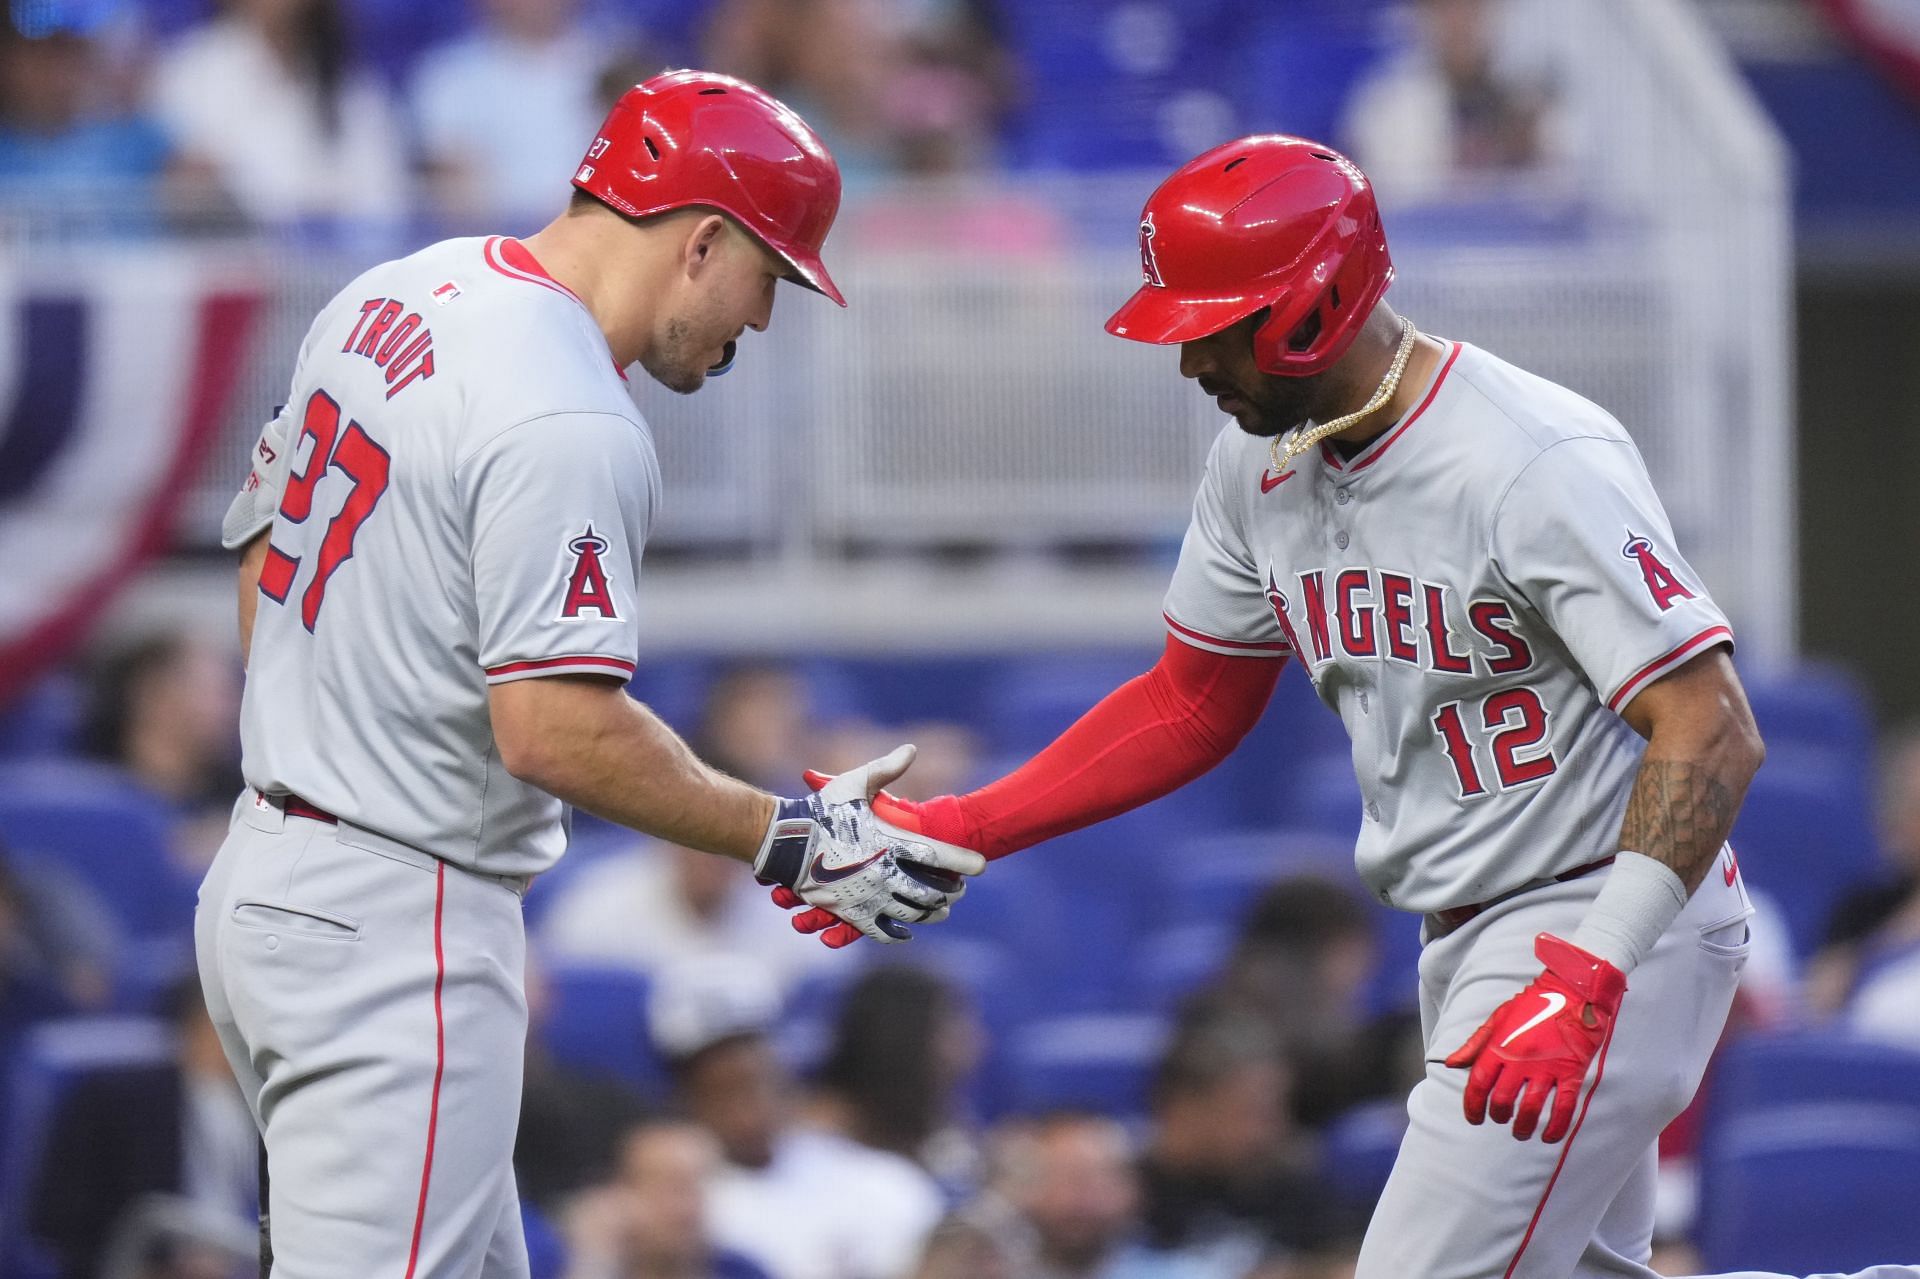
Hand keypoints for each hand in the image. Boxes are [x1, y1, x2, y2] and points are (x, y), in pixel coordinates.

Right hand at [752, 745, 983, 945]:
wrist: (784, 842)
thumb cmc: (821, 811)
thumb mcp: (854, 784)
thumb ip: (886, 769)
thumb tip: (912, 749)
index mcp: (890, 842)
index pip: (938, 856)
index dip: (964, 862)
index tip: (982, 866)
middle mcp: (884, 872)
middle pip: (931, 891)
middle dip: (951, 892)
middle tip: (959, 890)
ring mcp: (868, 896)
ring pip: (912, 914)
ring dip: (932, 914)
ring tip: (941, 910)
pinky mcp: (851, 913)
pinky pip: (882, 932)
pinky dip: (899, 934)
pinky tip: (907, 932)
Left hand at [1443, 934, 1627, 1141]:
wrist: (1573, 990)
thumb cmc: (1533, 1004)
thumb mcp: (1499, 1018)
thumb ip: (1475, 1043)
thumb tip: (1450, 1063)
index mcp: (1499, 1045)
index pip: (1478, 1083)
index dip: (1472, 1106)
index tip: (1474, 1119)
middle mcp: (1520, 1059)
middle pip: (1502, 1100)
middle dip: (1499, 1117)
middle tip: (1501, 1121)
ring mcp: (1547, 1067)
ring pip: (1530, 1109)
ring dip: (1523, 1127)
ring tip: (1521, 1133)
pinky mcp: (1571, 1072)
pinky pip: (1563, 1107)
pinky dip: (1555, 1127)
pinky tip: (1549, 1137)